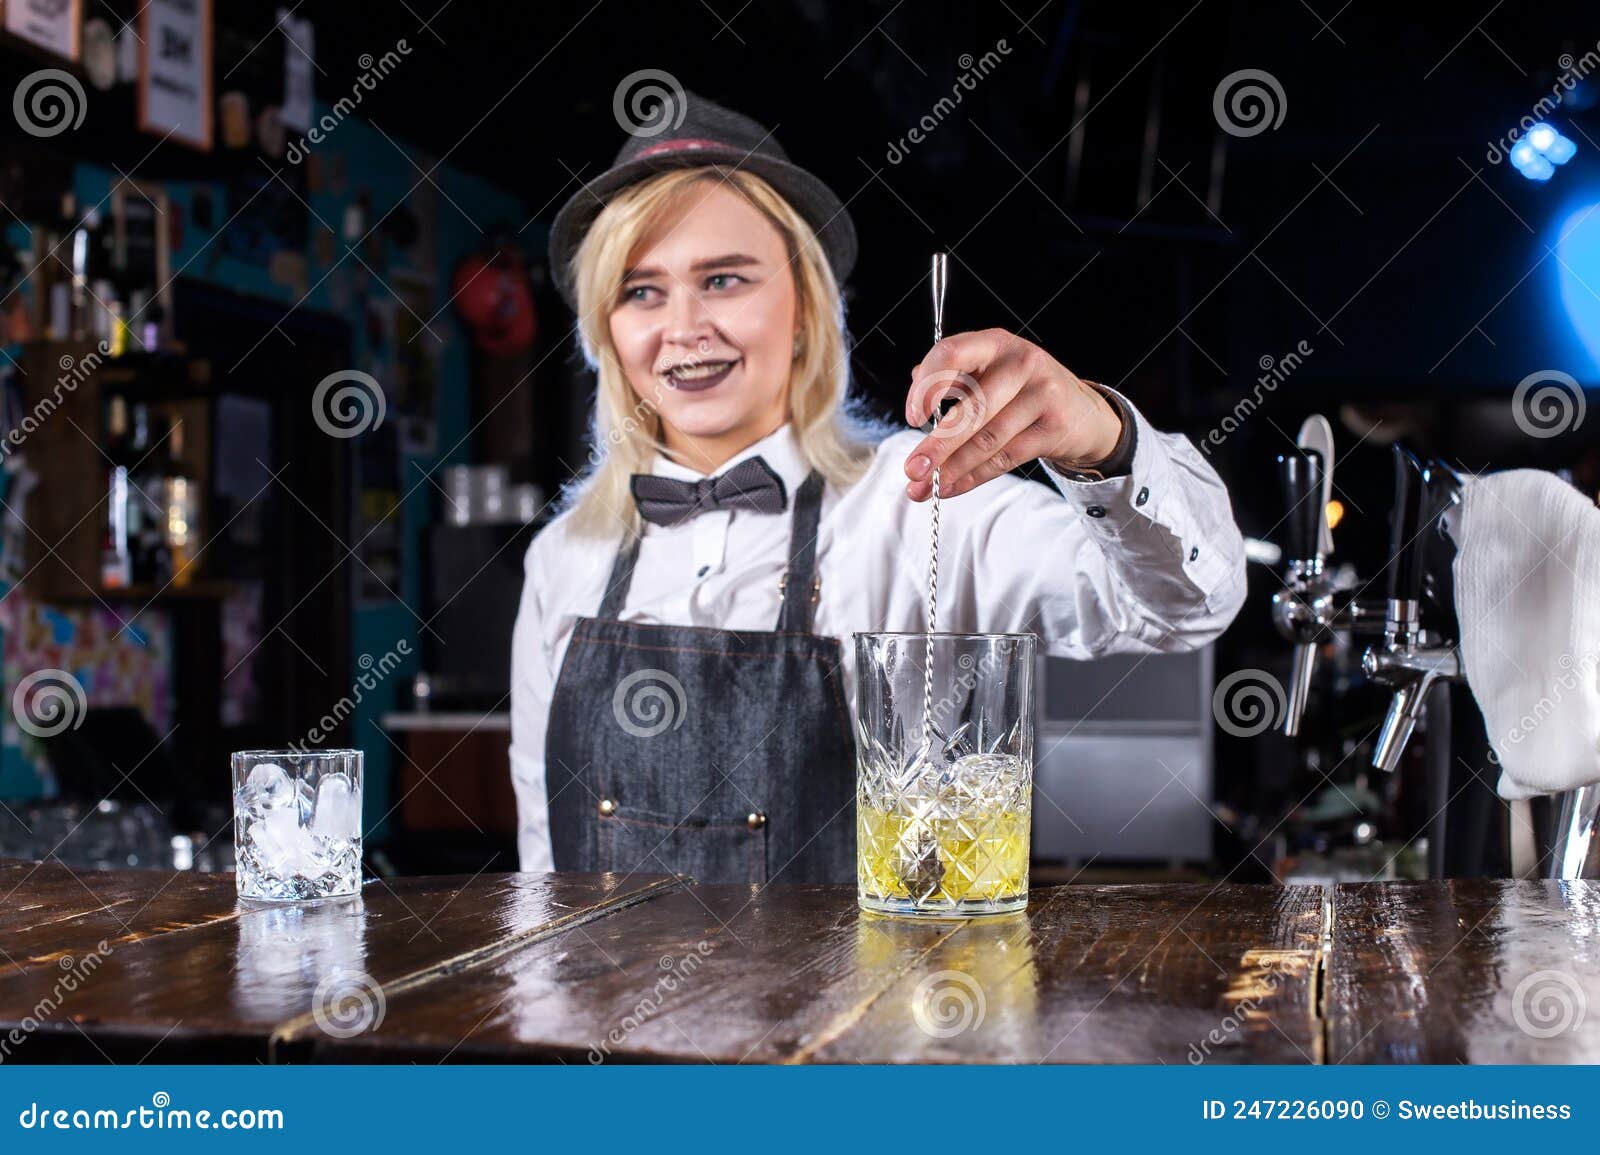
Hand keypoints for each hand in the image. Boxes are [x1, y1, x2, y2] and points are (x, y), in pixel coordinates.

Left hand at [902, 328, 1122, 500]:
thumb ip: (952, 378)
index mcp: (994, 343)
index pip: (952, 354)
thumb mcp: (989, 373)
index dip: (927, 386)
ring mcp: (1042, 394)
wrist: (1083, 411)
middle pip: (972, 408)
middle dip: (937, 444)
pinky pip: (1006, 457)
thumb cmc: (1021, 390)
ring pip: (987, 439)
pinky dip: (974, 477)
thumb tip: (915, 392)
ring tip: (925, 488)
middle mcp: (1020, 362)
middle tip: (912, 469)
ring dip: (952, 468)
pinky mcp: (1055, 427)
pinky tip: (952, 487)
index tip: (911, 417)